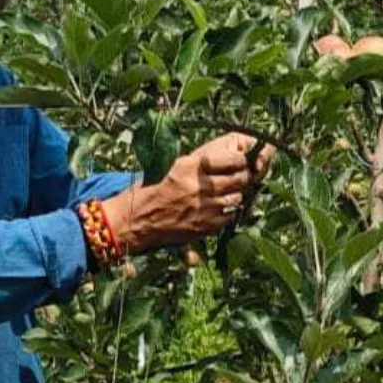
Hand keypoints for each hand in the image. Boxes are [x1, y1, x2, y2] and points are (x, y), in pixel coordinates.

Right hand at [100, 133, 276, 253]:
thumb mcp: (172, 166)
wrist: (137, 220)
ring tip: (231, 190)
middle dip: (246, 175)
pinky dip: (230, 211)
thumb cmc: (151, 189)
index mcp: (191, 166)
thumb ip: (198, 162)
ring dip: (238, 193)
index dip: (243, 159)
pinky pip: (230, 216)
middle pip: (240, 178)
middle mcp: (201, 186)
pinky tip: (222, 207)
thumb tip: (228, 155)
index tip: (245, 157)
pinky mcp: (206, 226)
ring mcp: (205, 208)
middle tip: (246, 173)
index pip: (234, 158)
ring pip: (238, 197)